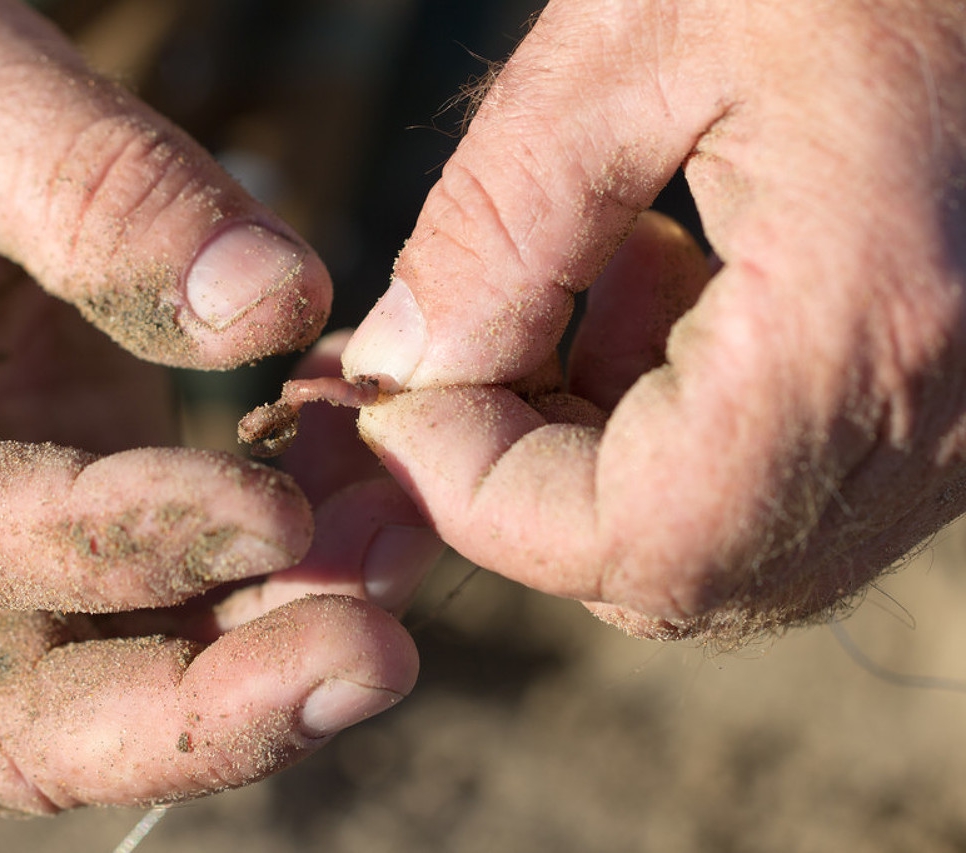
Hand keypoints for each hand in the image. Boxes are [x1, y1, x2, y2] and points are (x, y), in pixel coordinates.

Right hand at [0, 0, 419, 810]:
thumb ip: (103, 194)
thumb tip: (274, 306)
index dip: (124, 540)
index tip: (279, 508)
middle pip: (21, 717)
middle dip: (203, 718)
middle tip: (373, 659)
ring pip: (110, 688)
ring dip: (269, 648)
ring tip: (401, 544)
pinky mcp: (53, 527)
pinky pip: (166, 607)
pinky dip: (276, 579)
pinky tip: (367, 497)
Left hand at [343, 0, 965, 641]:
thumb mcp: (640, 35)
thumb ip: (499, 223)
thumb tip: (401, 367)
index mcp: (861, 328)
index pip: (631, 539)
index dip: (473, 491)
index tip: (394, 395)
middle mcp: (935, 421)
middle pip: (669, 567)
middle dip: (524, 475)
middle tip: (472, 339)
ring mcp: (957, 430)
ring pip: (719, 541)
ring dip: (595, 445)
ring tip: (592, 273)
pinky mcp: (945, 403)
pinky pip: (779, 483)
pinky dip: (676, 420)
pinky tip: (672, 274)